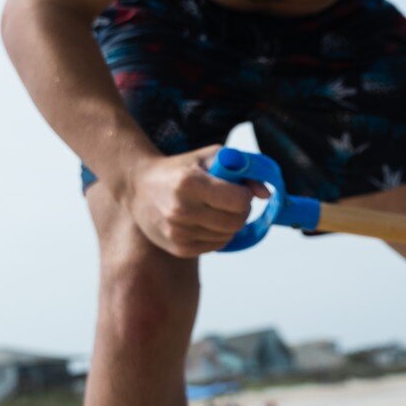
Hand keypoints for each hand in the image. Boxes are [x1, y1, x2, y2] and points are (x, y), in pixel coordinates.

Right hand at [123, 145, 270, 258]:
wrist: (138, 187)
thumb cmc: (180, 168)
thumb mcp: (209, 157)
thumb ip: (242, 170)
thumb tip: (266, 194)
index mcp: (189, 183)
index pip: (238, 201)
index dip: (245, 195)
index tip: (239, 189)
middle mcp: (181, 210)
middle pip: (236, 221)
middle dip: (242, 210)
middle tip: (233, 201)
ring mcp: (178, 232)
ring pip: (228, 235)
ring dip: (231, 223)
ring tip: (216, 208)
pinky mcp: (178, 248)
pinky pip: (216, 246)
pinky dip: (219, 234)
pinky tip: (206, 220)